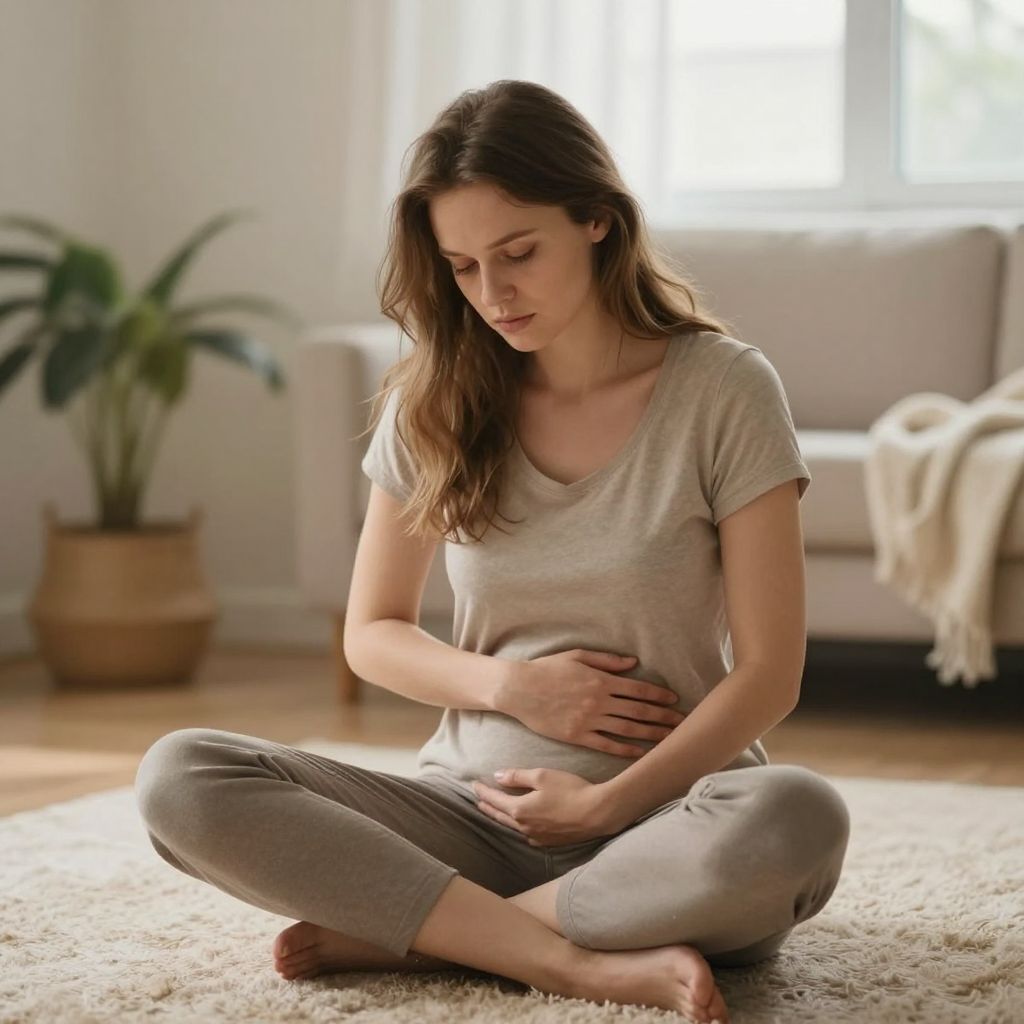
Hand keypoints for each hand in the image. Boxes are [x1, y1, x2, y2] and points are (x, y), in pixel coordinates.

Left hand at [471, 767, 621, 847]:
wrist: (597, 813)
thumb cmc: (570, 790)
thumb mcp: (542, 776)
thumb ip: (517, 776)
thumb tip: (497, 776)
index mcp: (520, 810)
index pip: (495, 800)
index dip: (483, 791)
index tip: (474, 784)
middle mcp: (524, 827)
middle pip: (500, 816)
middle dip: (488, 806)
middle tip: (478, 800)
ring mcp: (537, 837)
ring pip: (513, 827)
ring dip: (502, 817)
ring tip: (495, 811)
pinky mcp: (550, 842)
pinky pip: (527, 834)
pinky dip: (518, 826)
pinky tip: (520, 823)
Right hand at [496, 650, 687, 758]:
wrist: (518, 689)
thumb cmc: (546, 669)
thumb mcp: (577, 656)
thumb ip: (607, 661)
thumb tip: (633, 662)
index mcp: (600, 680)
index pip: (638, 689)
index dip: (658, 696)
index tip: (674, 700)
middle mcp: (598, 701)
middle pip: (638, 711)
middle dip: (663, 717)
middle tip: (683, 723)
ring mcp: (588, 720)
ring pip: (627, 730)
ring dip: (651, 734)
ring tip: (669, 738)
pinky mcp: (577, 736)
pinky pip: (607, 744)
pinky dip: (626, 749)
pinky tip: (641, 752)